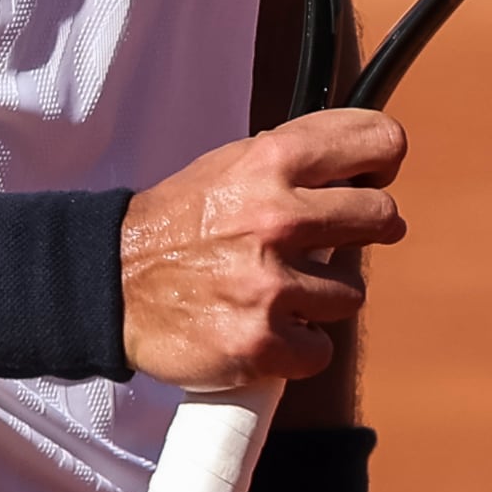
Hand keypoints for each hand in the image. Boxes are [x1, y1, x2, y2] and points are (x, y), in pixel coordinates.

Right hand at [118, 110, 407, 390]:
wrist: (110, 283)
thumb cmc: (178, 225)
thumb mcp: (231, 166)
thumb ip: (296, 163)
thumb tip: (365, 170)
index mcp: (272, 161)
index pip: (379, 142)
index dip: (380, 162)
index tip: (371, 178)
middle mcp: (278, 217)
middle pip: (381, 218)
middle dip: (361, 232)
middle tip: (328, 242)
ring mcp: (272, 284)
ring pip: (351, 293)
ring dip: (320, 296)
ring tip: (274, 288)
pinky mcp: (264, 342)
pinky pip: (321, 349)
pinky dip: (297, 346)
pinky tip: (266, 328)